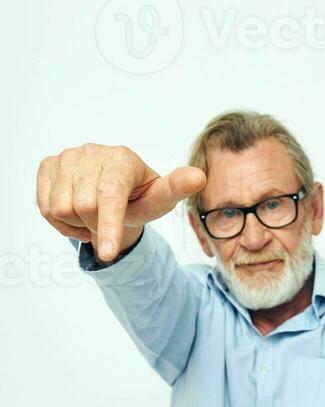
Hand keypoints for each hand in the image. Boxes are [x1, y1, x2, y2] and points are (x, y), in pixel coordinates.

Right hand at [37, 143, 205, 260]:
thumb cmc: (139, 196)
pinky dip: (60, 222)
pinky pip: (44, 207)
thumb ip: (175, 190)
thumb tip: (198, 177)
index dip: (109, 226)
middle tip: (109, 223)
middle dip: (96, 225)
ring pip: (60, 208)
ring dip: (77, 225)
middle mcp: (92, 152)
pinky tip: (76, 215)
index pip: (111, 195)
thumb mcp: (159, 199)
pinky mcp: (49, 165)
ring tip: (93, 218)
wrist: (113, 188)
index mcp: (122, 159)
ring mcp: (67, 157)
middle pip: (83, 207)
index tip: (108, 253)